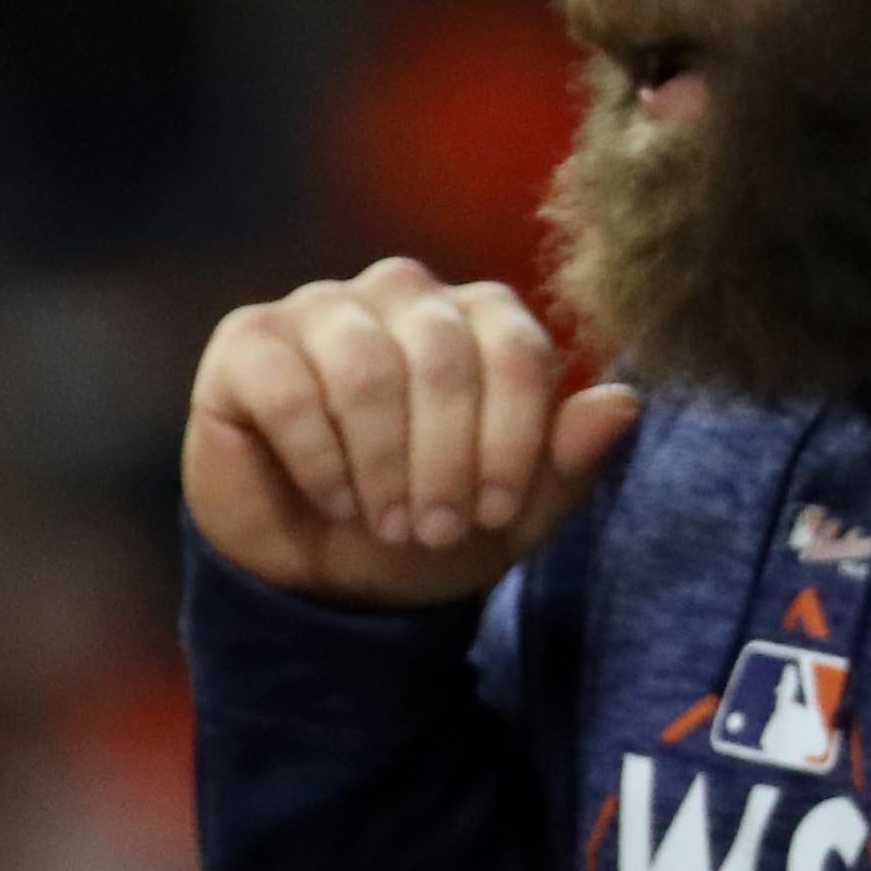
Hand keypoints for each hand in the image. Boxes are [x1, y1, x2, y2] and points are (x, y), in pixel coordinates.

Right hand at [182, 256, 640, 606]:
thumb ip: (563, 464)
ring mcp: (320, 308)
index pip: (516, 348)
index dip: (513, 439)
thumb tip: (623, 403)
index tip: (493, 515)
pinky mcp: (247, 342)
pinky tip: (332, 498)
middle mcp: (402, 293)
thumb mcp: (507, 518)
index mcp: (477, 318)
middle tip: (434, 530)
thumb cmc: (418, 532)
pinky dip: (317, 457)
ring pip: (366, 366)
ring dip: (381, 462)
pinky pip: (288, 386)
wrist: (314, 577)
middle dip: (444, 460)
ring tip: (382, 521)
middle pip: (443, 355)